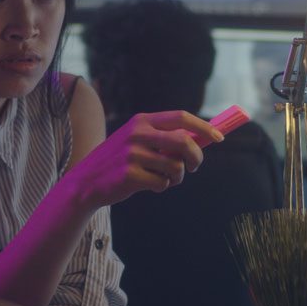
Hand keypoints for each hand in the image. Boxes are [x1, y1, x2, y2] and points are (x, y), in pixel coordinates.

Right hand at [64, 110, 222, 208]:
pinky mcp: (129, 175)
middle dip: (196, 157)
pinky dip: (161, 187)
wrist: (86, 182)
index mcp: (142, 120)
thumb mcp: (138, 140)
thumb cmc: (120, 161)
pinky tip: (148, 185)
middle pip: (184, 141)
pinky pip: (162, 183)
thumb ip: (165, 138)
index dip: (203, 127)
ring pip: (175, 167)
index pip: (180, 117)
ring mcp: (132, 154)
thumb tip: (203, 139)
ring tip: (164, 178)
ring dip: (176, 177)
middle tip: (194, 167)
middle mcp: (137, 133)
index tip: (219, 137)